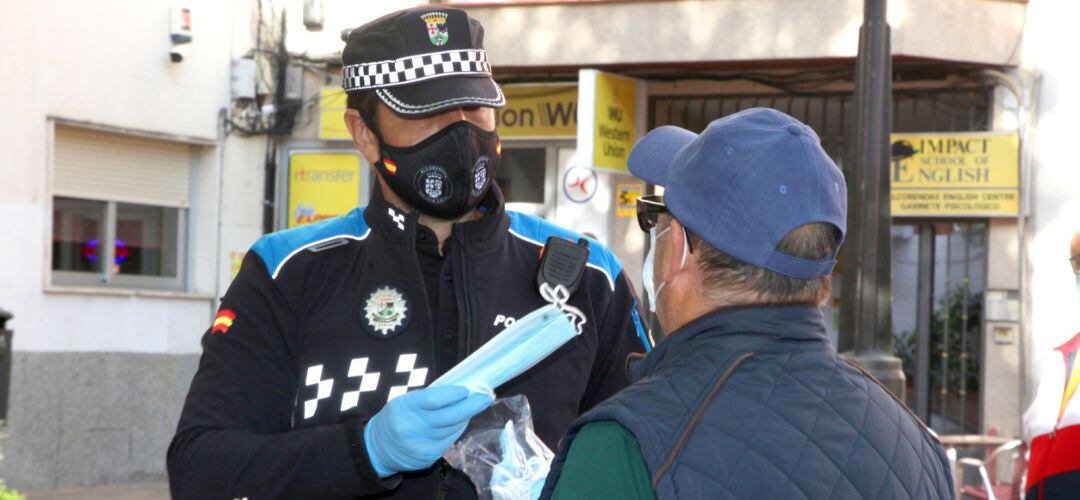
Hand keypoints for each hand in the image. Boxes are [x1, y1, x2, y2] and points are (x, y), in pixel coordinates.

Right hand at [364, 385, 492, 476]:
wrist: (379, 448)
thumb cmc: (397, 418)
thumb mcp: (406, 401)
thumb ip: (430, 397)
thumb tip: (459, 391)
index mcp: (407, 407)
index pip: (435, 399)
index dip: (454, 394)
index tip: (467, 390)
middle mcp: (415, 427)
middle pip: (451, 416)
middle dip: (473, 405)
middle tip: (487, 396)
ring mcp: (422, 444)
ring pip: (454, 428)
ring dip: (465, 417)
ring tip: (471, 407)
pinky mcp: (429, 457)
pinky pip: (450, 440)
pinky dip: (456, 430)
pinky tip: (457, 423)